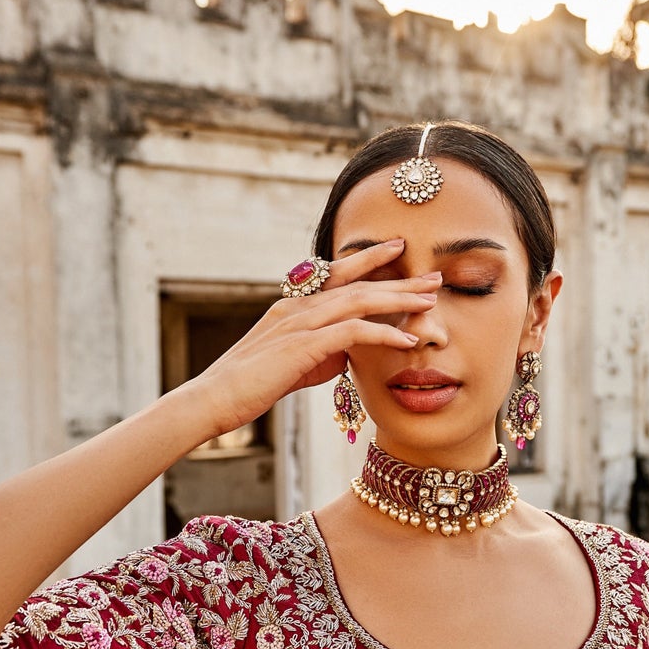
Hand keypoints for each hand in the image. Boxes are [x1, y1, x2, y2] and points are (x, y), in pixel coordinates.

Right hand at [182, 240, 439, 439]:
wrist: (215, 398)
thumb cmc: (253, 384)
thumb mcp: (296, 361)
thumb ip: (324, 349)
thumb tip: (350, 349)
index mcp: (294, 304)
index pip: (337, 273)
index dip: (369, 258)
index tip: (399, 249)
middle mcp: (298, 305)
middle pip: (357, 283)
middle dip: (398, 279)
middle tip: (434, 276)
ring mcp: (299, 323)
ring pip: (358, 301)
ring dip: (398, 300)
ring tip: (430, 300)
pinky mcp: (302, 345)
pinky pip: (352, 332)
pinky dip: (383, 334)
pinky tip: (407, 340)